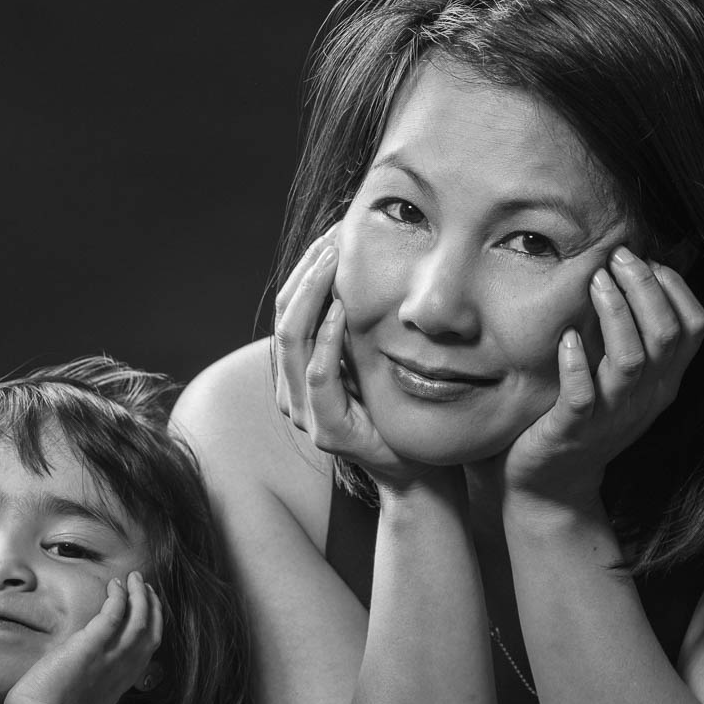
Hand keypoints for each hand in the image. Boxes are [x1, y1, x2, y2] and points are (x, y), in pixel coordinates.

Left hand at [3, 572, 162, 703]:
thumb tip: (92, 692)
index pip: (148, 647)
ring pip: (140, 619)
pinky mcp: (91, 644)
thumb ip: (96, 694)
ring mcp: (111, 656)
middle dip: (153, 607)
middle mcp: (124, 667)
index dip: (152, 625)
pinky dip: (119, 597)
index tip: (147, 608)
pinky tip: (116, 585)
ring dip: (140, 596)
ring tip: (135, 578)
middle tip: (145, 587)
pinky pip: (114, 614)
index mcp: (124, 682)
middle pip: (152, 631)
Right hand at [272, 226, 434, 492]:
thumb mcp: (371, 360)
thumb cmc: (396, 411)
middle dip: (307, 273)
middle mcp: (291, 391)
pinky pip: (318, 378)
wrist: (418, 470)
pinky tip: (342, 310)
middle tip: (332, 237)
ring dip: (312, 295)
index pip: (289, 308)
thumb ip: (356, 328)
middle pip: (285, 318)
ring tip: (332, 261)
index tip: (332, 233)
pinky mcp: (328, 432)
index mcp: (296, 372)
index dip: (305, 269)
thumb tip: (364, 268)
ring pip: (292, 342)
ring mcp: (305, 414)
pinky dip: (327, 340)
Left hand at [500, 246, 703, 515]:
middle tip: (617, 256)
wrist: (553, 485)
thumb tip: (640, 269)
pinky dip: (576, 363)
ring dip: (614, 314)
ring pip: (629, 360)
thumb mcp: (621, 377)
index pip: (694, 327)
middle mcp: (645, 397)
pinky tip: (568, 337)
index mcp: (663, 380)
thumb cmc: (584, 417)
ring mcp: (610, 415)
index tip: (646, 257)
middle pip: (664, 334)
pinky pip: (581, 395)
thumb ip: (634, 334)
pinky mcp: (572, 430)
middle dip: (644, 286)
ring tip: (595, 281)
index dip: (675, 286)